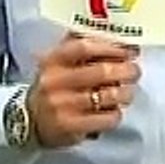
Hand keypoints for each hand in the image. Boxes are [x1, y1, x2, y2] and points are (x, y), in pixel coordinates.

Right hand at [27, 32, 140, 147]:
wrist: (29, 120)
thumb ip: (80, 44)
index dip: (111, 47)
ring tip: (129, 91)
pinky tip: (115, 110)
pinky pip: (105, 119)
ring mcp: (62, 105)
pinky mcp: (70, 127)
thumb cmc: (52, 85)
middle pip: (100, 72)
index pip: (84, 47)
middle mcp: (54, 81)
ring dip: (126, 92)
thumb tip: (116, 35)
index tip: (128, 50)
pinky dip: (116, 114)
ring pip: (107, 96)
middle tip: (135, 71)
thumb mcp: (58, 61)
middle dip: (125, 70)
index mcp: (53, 60)